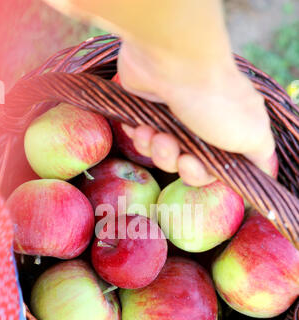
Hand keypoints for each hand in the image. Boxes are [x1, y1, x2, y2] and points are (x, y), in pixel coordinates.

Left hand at [117, 41, 277, 186]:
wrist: (171, 62)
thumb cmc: (215, 102)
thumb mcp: (253, 134)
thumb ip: (260, 155)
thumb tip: (263, 167)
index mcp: (228, 130)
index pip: (213, 168)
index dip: (199, 173)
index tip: (189, 164)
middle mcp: (203, 123)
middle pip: (185, 164)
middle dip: (173, 161)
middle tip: (168, 144)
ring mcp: (174, 114)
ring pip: (161, 152)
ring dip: (155, 148)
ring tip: (153, 132)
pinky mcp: (148, 107)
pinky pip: (142, 137)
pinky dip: (140, 136)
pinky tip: (139, 126)